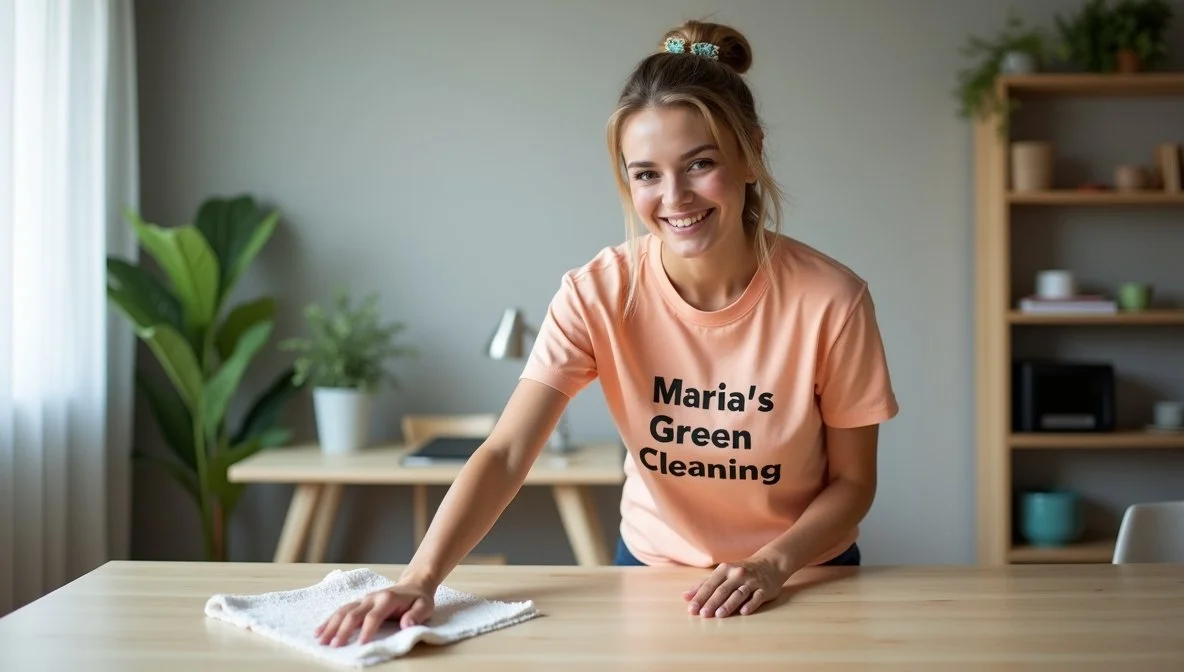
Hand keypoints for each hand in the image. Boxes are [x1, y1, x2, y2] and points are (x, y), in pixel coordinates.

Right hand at [314, 581, 434, 645]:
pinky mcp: (359, 603)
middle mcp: (372, 597)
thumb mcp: (425, 606)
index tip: (361, 644)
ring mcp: (364, 599)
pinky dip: (330, 620)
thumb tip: (407, 625)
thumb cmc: (418, 599)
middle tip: (335, 646)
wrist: (413, 585)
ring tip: (321, 640)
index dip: (368, 630)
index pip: (374, 616)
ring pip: (344, 611)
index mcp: (388, 599)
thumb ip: (416, 615)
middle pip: (354, 613)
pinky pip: (341, 610)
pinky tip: (319, 631)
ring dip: (332, 625)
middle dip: (343, 630)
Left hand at [683, 555, 788, 617]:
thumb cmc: (741, 571)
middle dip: (712, 602)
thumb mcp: (723, 573)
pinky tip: (743, 612)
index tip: (692, 609)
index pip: (710, 584)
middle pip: (723, 590)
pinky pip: (757, 597)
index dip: (700, 597)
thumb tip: (685, 597)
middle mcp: (737, 574)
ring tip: (719, 615)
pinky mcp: (765, 589)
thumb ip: (704, 585)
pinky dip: (750, 604)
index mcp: (725, 569)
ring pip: (739, 594)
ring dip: (728, 604)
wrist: (770, 563)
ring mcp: (752, 581)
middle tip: (703, 614)